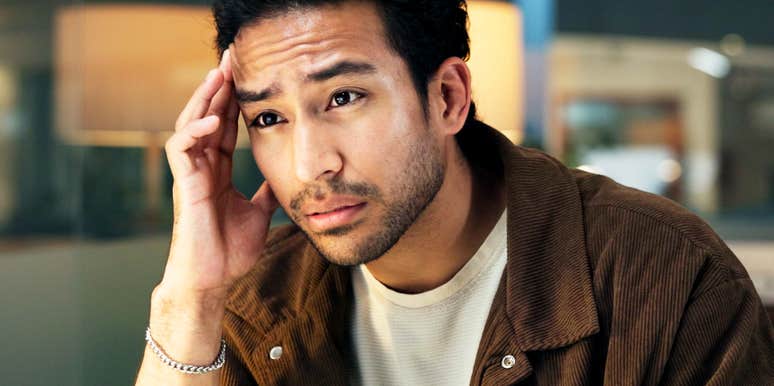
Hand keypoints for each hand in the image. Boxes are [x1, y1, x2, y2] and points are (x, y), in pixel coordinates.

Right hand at [161, 49, 278, 298]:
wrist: (213, 278)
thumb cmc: (230, 250)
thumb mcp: (260, 213)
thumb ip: (266, 192)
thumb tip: (285, 179)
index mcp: (219, 171)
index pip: (225, 127)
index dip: (234, 102)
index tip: (249, 77)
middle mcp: (203, 167)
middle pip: (208, 117)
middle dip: (219, 88)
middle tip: (232, 59)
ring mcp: (191, 175)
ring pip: (190, 124)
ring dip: (204, 99)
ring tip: (219, 75)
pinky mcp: (184, 186)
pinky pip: (181, 149)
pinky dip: (194, 131)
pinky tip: (212, 118)